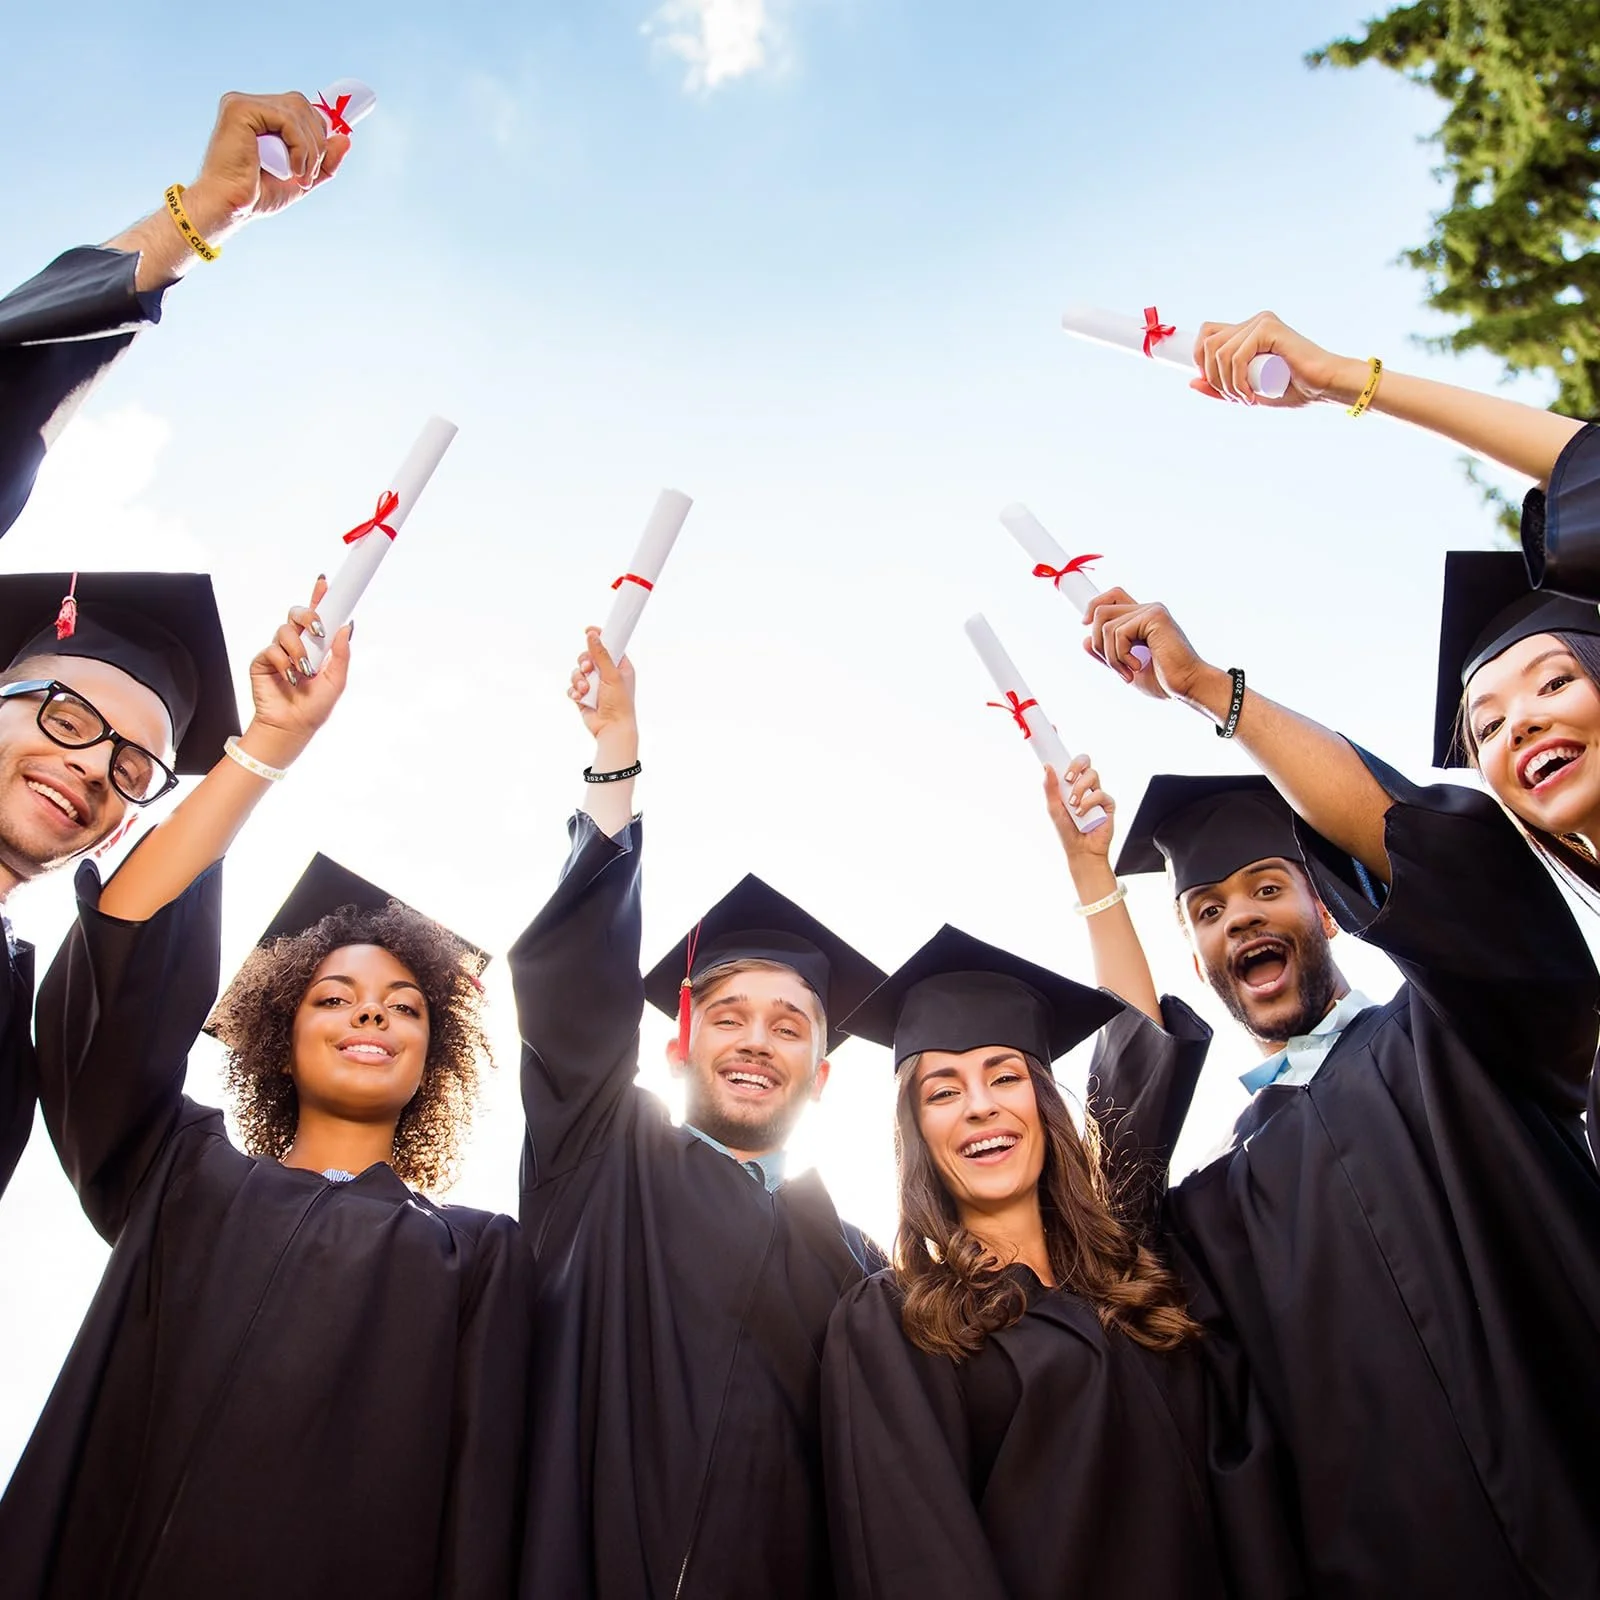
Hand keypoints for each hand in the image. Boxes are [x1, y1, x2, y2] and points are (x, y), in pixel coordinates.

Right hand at [180, 91, 351, 239]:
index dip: (318, 129)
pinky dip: (299, 147)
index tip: (326, 156)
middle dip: (317, 142)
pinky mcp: (239, 109)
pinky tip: (293, 169)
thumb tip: (346, 139)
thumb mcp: (300, 178)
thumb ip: (323, 161)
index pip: (300, 108)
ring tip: (300, 176)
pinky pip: (286, 119)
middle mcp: (249, 105)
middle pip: (302, 106)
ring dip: (310, 149)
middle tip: (308, 175)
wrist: (231, 207)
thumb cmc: (257, 196)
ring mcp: (242, 103)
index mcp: (259, 116)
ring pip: (298, 112)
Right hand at [244, 577, 352, 766]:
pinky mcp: (263, 660)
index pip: (318, 616)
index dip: (320, 598)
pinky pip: (272, 649)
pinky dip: (284, 662)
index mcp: (317, 646)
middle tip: (318, 631)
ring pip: (285, 630)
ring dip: (298, 649)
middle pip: (297, 614)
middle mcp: (297, 644)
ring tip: (304, 670)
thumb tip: (346, 627)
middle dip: (308, 616)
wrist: (292, 726)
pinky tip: (290, 677)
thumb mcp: (336, 680)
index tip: (325, 582)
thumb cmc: (315, 706)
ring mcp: (279, 651)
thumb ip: (341, 654)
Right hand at [569, 628, 637, 756]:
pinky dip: (574, 691)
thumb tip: (592, 634)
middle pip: (587, 657)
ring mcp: (594, 685)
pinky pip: (572, 687)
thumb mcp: (611, 675)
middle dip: (584, 663)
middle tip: (587, 670)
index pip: (608, 645)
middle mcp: (606, 674)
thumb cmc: (619, 703)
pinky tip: (579, 698)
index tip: (588, 630)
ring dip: (578, 680)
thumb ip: (601, 654)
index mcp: (619, 666)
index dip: (598, 637)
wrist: (611, 728)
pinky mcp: (583, 696)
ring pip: (577, 672)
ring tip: (585, 690)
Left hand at [1045, 757, 1115, 870]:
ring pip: (1093, 775)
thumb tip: (1046, 766)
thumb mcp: (1054, 808)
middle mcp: (1086, 786)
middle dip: (1076, 765)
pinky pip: (1101, 794)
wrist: (1080, 850)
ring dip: (1080, 788)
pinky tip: (1082, 813)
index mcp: (1072, 784)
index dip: (1065, 755)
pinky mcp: (1108, 804)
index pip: (1071, 763)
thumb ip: (1050, 788)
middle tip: (1068, 778)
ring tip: (1073, 804)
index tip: (1056, 750)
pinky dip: (1089, 802)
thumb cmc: (1066, 830)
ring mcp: (1097, 794)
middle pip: (1085, 762)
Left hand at [1082, 587, 1211, 703]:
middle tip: (1117, 668)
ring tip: (1128, 672)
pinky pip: (1118, 632)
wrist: (1187, 687)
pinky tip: (1137, 666)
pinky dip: (1120, 656)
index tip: (1085, 624)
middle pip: (1101, 609)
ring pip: (1105, 625)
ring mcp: (1152, 611)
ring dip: (1111, 656)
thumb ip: (1108, 655)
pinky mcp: (1154, 617)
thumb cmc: (1164, 681)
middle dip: (1098, 643)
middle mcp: (1147, 610)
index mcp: (1143, 619)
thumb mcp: (1126, 668)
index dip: (1093, 606)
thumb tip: (1083, 640)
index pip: (1112, 596)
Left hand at [1191, 311, 1367, 408]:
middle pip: (1207, 343)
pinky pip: (1235, 355)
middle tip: (1236, 397)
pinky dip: (1236, 380)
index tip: (1214, 385)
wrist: (1324, 387)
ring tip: (1246, 399)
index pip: (1206, 335)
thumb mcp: (1246, 392)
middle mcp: (1252, 322)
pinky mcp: (1269, 327)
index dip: (1199, 360)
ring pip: (1219, 352)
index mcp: (1245, 332)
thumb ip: (1220, 388)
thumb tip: (1191, 380)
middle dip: (1213, 377)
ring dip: (1226, 384)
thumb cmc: (1293, 390)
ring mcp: (1261, 322)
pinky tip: (1250, 395)